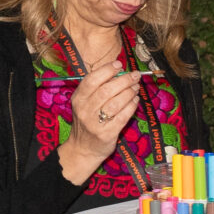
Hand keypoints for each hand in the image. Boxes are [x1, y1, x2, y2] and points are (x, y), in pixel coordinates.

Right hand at [59, 61, 142, 184]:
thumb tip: (119, 72)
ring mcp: (95, 123)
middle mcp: (84, 109)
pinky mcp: (107, 133)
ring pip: (115, 103)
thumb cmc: (87, 121)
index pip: (91, 80)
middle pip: (106, 90)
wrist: (83, 148)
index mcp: (78, 98)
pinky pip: (122, 117)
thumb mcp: (85, 103)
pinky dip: (131, 107)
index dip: (107, 70)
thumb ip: (97, 89)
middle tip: (135, 75)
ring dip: (129, 93)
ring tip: (136, 87)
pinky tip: (135, 101)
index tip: (119, 64)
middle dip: (123, 80)